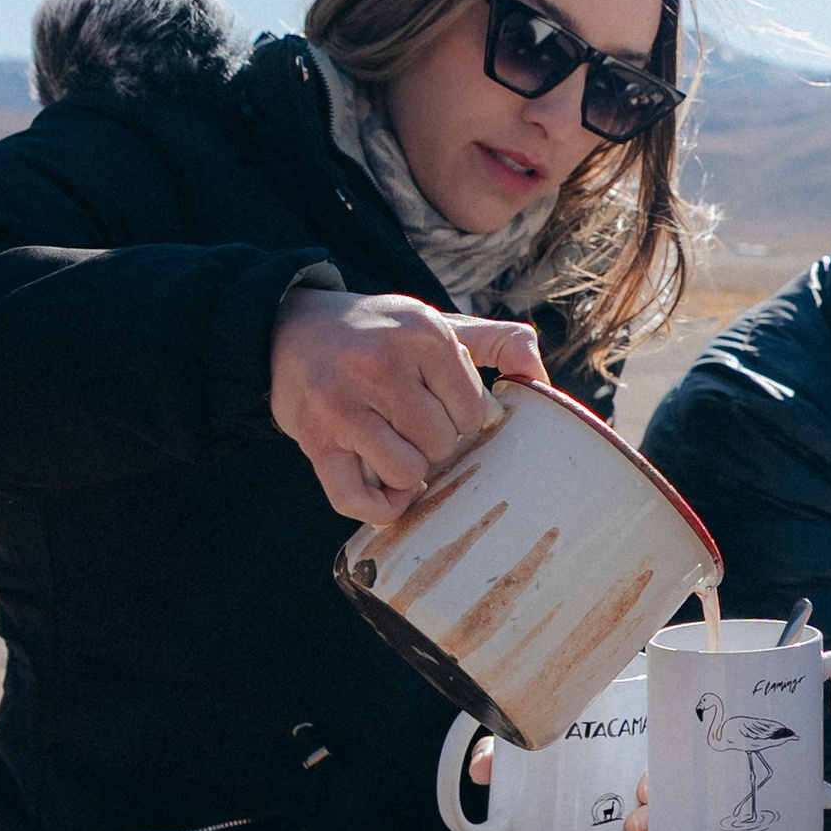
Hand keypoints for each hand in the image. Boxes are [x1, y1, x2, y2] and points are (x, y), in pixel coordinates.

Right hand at [269, 286, 546, 524]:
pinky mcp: (315, 440)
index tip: (441, 405)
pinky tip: (387, 488)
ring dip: (409, 471)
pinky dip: (380, 507)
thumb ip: (499, 342)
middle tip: (414, 424)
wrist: (289, 328)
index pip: (475, 411)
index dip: (465, 417)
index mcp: (424, 334)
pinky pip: (357, 500)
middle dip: (437, 442)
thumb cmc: (379, 333)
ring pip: (407, 472)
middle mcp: (381, 366)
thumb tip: (541, 382)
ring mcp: (343, 404)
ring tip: (398, 446)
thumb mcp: (437, 323)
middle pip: (443, 443)